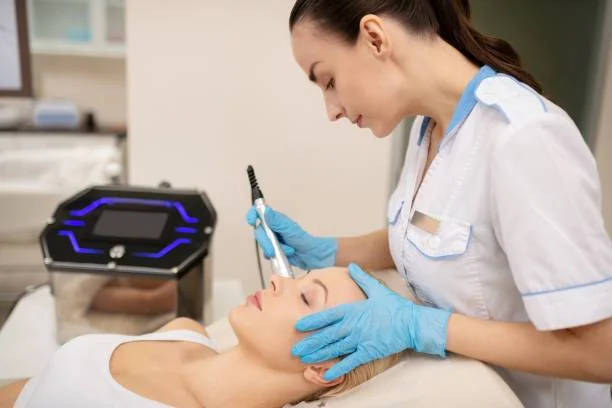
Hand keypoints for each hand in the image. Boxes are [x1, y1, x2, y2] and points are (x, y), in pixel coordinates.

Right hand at [246, 206, 336, 269]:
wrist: (313, 256)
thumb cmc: (304, 240)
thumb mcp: (289, 229)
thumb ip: (276, 221)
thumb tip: (266, 210)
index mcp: (277, 220)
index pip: (260, 213)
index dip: (253, 215)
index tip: (252, 221)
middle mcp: (274, 229)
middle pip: (259, 232)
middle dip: (266, 242)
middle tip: (273, 249)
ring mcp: (274, 240)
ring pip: (263, 244)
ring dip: (272, 250)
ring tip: (286, 252)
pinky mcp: (275, 250)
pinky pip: (267, 253)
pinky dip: (273, 256)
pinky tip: (282, 256)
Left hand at [291, 264, 450, 380]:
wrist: (412, 323)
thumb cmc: (395, 307)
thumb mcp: (377, 289)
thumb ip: (362, 278)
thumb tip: (352, 265)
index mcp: (354, 310)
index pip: (328, 316)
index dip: (312, 320)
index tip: (298, 325)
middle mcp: (354, 325)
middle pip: (327, 335)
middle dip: (310, 342)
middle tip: (294, 349)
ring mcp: (361, 339)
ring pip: (335, 348)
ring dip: (318, 354)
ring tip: (304, 359)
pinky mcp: (369, 351)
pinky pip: (350, 361)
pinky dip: (338, 367)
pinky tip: (326, 373)